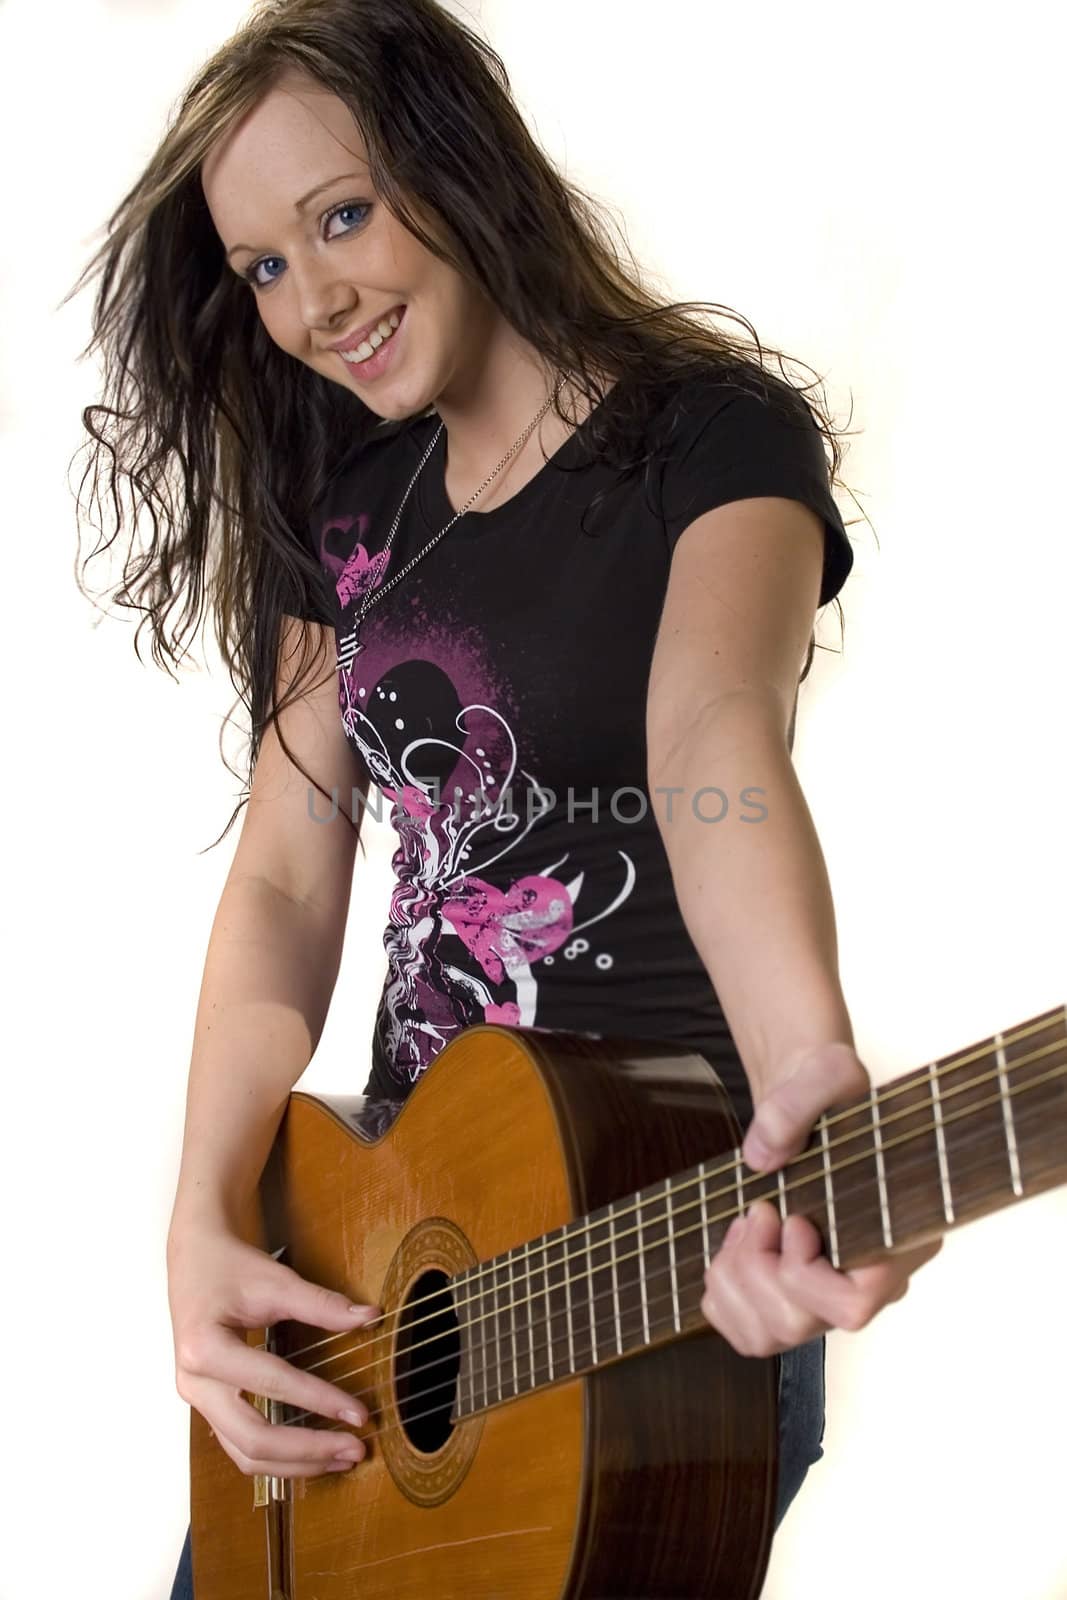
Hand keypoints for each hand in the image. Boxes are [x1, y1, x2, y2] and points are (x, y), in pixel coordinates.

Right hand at [167, 1223, 380, 1478]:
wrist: (194, 1258)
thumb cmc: (230, 1266)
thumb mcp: (276, 1281)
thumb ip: (322, 1304)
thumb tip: (371, 1317)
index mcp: (205, 1349)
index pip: (272, 1384)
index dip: (320, 1400)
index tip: (360, 1413)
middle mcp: (195, 1384)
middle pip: (253, 1440)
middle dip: (308, 1450)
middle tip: (356, 1449)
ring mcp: (197, 1399)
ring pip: (244, 1454)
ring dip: (295, 1463)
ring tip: (341, 1458)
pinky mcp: (207, 1405)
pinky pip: (240, 1444)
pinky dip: (277, 1456)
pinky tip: (312, 1452)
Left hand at [699, 1041, 942, 1355]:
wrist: (809, 1100)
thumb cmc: (831, 1090)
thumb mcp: (825, 1072)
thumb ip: (797, 1103)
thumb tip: (761, 1156)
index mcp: (897, 1234)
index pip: (855, 1303)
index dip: (806, 1273)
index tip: (793, 1218)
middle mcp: (870, 1277)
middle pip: (801, 1323)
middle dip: (757, 1265)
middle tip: (758, 1209)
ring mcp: (830, 1295)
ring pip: (769, 1336)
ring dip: (735, 1279)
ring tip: (745, 1223)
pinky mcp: (793, 1297)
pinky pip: (747, 1333)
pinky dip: (723, 1293)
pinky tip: (734, 1245)